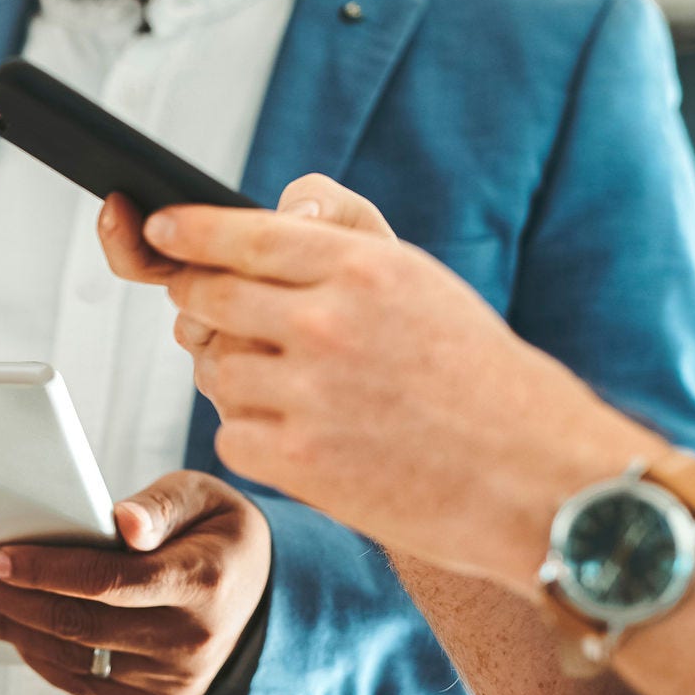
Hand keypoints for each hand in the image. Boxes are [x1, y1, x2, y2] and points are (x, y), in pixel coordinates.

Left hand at [0, 472, 270, 694]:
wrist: (264, 601)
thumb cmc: (217, 534)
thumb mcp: (204, 499)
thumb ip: (161, 504)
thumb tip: (124, 522)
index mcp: (203, 581)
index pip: (110, 581)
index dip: (47, 571)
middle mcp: (190, 639)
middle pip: (80, 623)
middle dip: (8, 601)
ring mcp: (174, 678)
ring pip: (74, 658)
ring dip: (11, 631)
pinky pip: (85, 684)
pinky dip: (39, 658)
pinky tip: (6, 631)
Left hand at [142, 185, 661, 587]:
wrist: (535, 479)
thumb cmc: (476, 374)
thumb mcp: (420, 278)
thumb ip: (337, 236)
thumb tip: (264, 215)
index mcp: (361, 267)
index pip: (240, 233)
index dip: (186, 231)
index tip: (159, 228)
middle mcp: (325, 323)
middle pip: (206, 296)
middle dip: (200, 301)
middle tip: (215, 313)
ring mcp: (307, 395)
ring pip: (212, 367)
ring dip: (233, 372)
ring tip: (299, 387)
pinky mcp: (296, 462)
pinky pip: (229, 430)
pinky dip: (254, 432)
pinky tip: (309, 434)